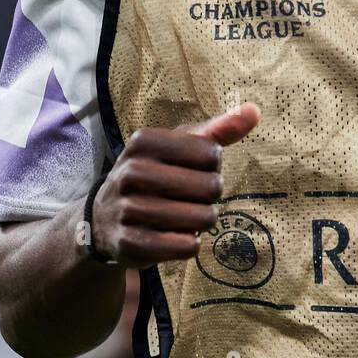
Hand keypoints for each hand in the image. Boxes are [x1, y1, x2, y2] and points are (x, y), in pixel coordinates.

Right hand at [90, 104, 260, 267]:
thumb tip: (254, 111)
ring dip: (202, 221)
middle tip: (191, 197)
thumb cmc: (155, 174)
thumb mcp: (180, 146)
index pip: (211, 154)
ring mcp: (127, 209)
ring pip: (201, 219)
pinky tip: (176, 236)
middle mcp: (131, 172)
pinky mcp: (129, 244)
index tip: (193, 170)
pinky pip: (186, 246)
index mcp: (144, 141)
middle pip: (210, 188)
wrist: (103, 218)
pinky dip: (190, 244)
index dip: (212, 166)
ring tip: (184, 216)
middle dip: (210, 196)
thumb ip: (219, 129)